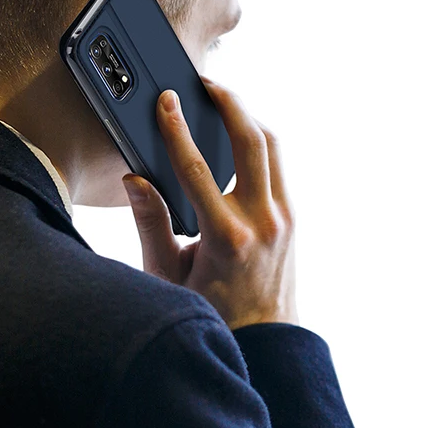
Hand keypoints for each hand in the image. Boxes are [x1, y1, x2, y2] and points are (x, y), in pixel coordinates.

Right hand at [121, 77, 298, 330]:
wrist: (265, 343)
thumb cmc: (212, 315)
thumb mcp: (168, 276)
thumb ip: (152, 224)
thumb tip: (135, 179)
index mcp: (226, 238)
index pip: (197, 169)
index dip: (176, 130)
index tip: (166, 101)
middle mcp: (262, 222)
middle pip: (252, 142)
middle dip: (229, 103)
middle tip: (206, 84)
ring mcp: (283, 218)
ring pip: (272, 147)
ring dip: (248, 118)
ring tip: (222, 102)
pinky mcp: (291, 219)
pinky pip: (277, 166)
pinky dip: (258, 143)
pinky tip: (238, 137)